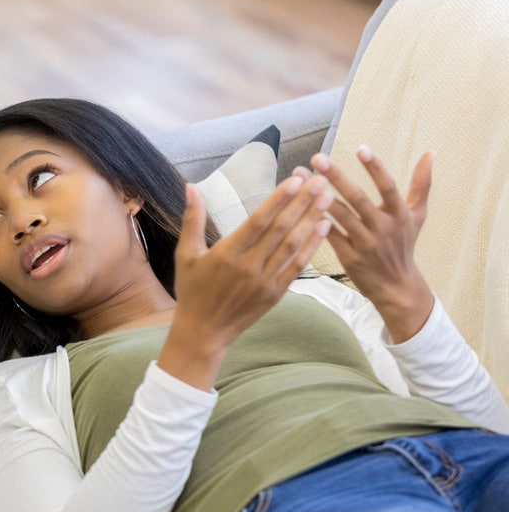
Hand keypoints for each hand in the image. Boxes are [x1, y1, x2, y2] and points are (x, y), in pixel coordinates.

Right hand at [160, 175, 332, 389]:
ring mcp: (265, 281)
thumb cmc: (192, 290)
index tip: (295, 180)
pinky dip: (311, 247)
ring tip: (326, 198)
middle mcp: (249, 266)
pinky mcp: (276, 293)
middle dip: (302, 203)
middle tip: (319, 181)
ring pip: (293, 245)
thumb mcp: (186, 253)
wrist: (204, 331)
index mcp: (226, 254)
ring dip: (311, 220)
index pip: (259, 220)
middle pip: (281, 229)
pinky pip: (297, 266)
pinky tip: (322, 228)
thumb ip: (193, 219)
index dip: (279, 199)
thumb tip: (191, 187)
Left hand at [309, 147, 434, 341]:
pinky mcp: (350, 258)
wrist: (397, 287)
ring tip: (301, 177)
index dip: (375, 167)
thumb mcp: (417, 215)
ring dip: (319, 196)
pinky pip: (330, 236)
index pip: (388, 186)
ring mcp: (366, 244)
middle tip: (318, 157)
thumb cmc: (403, 245)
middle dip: (337, 176)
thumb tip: (431, 152)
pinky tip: (300, 206)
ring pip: (341, 216)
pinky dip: (317, 222)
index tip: (361, 148)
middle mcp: (384, 228)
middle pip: (358, 198)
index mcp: (400, 214)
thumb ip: (422, 184)